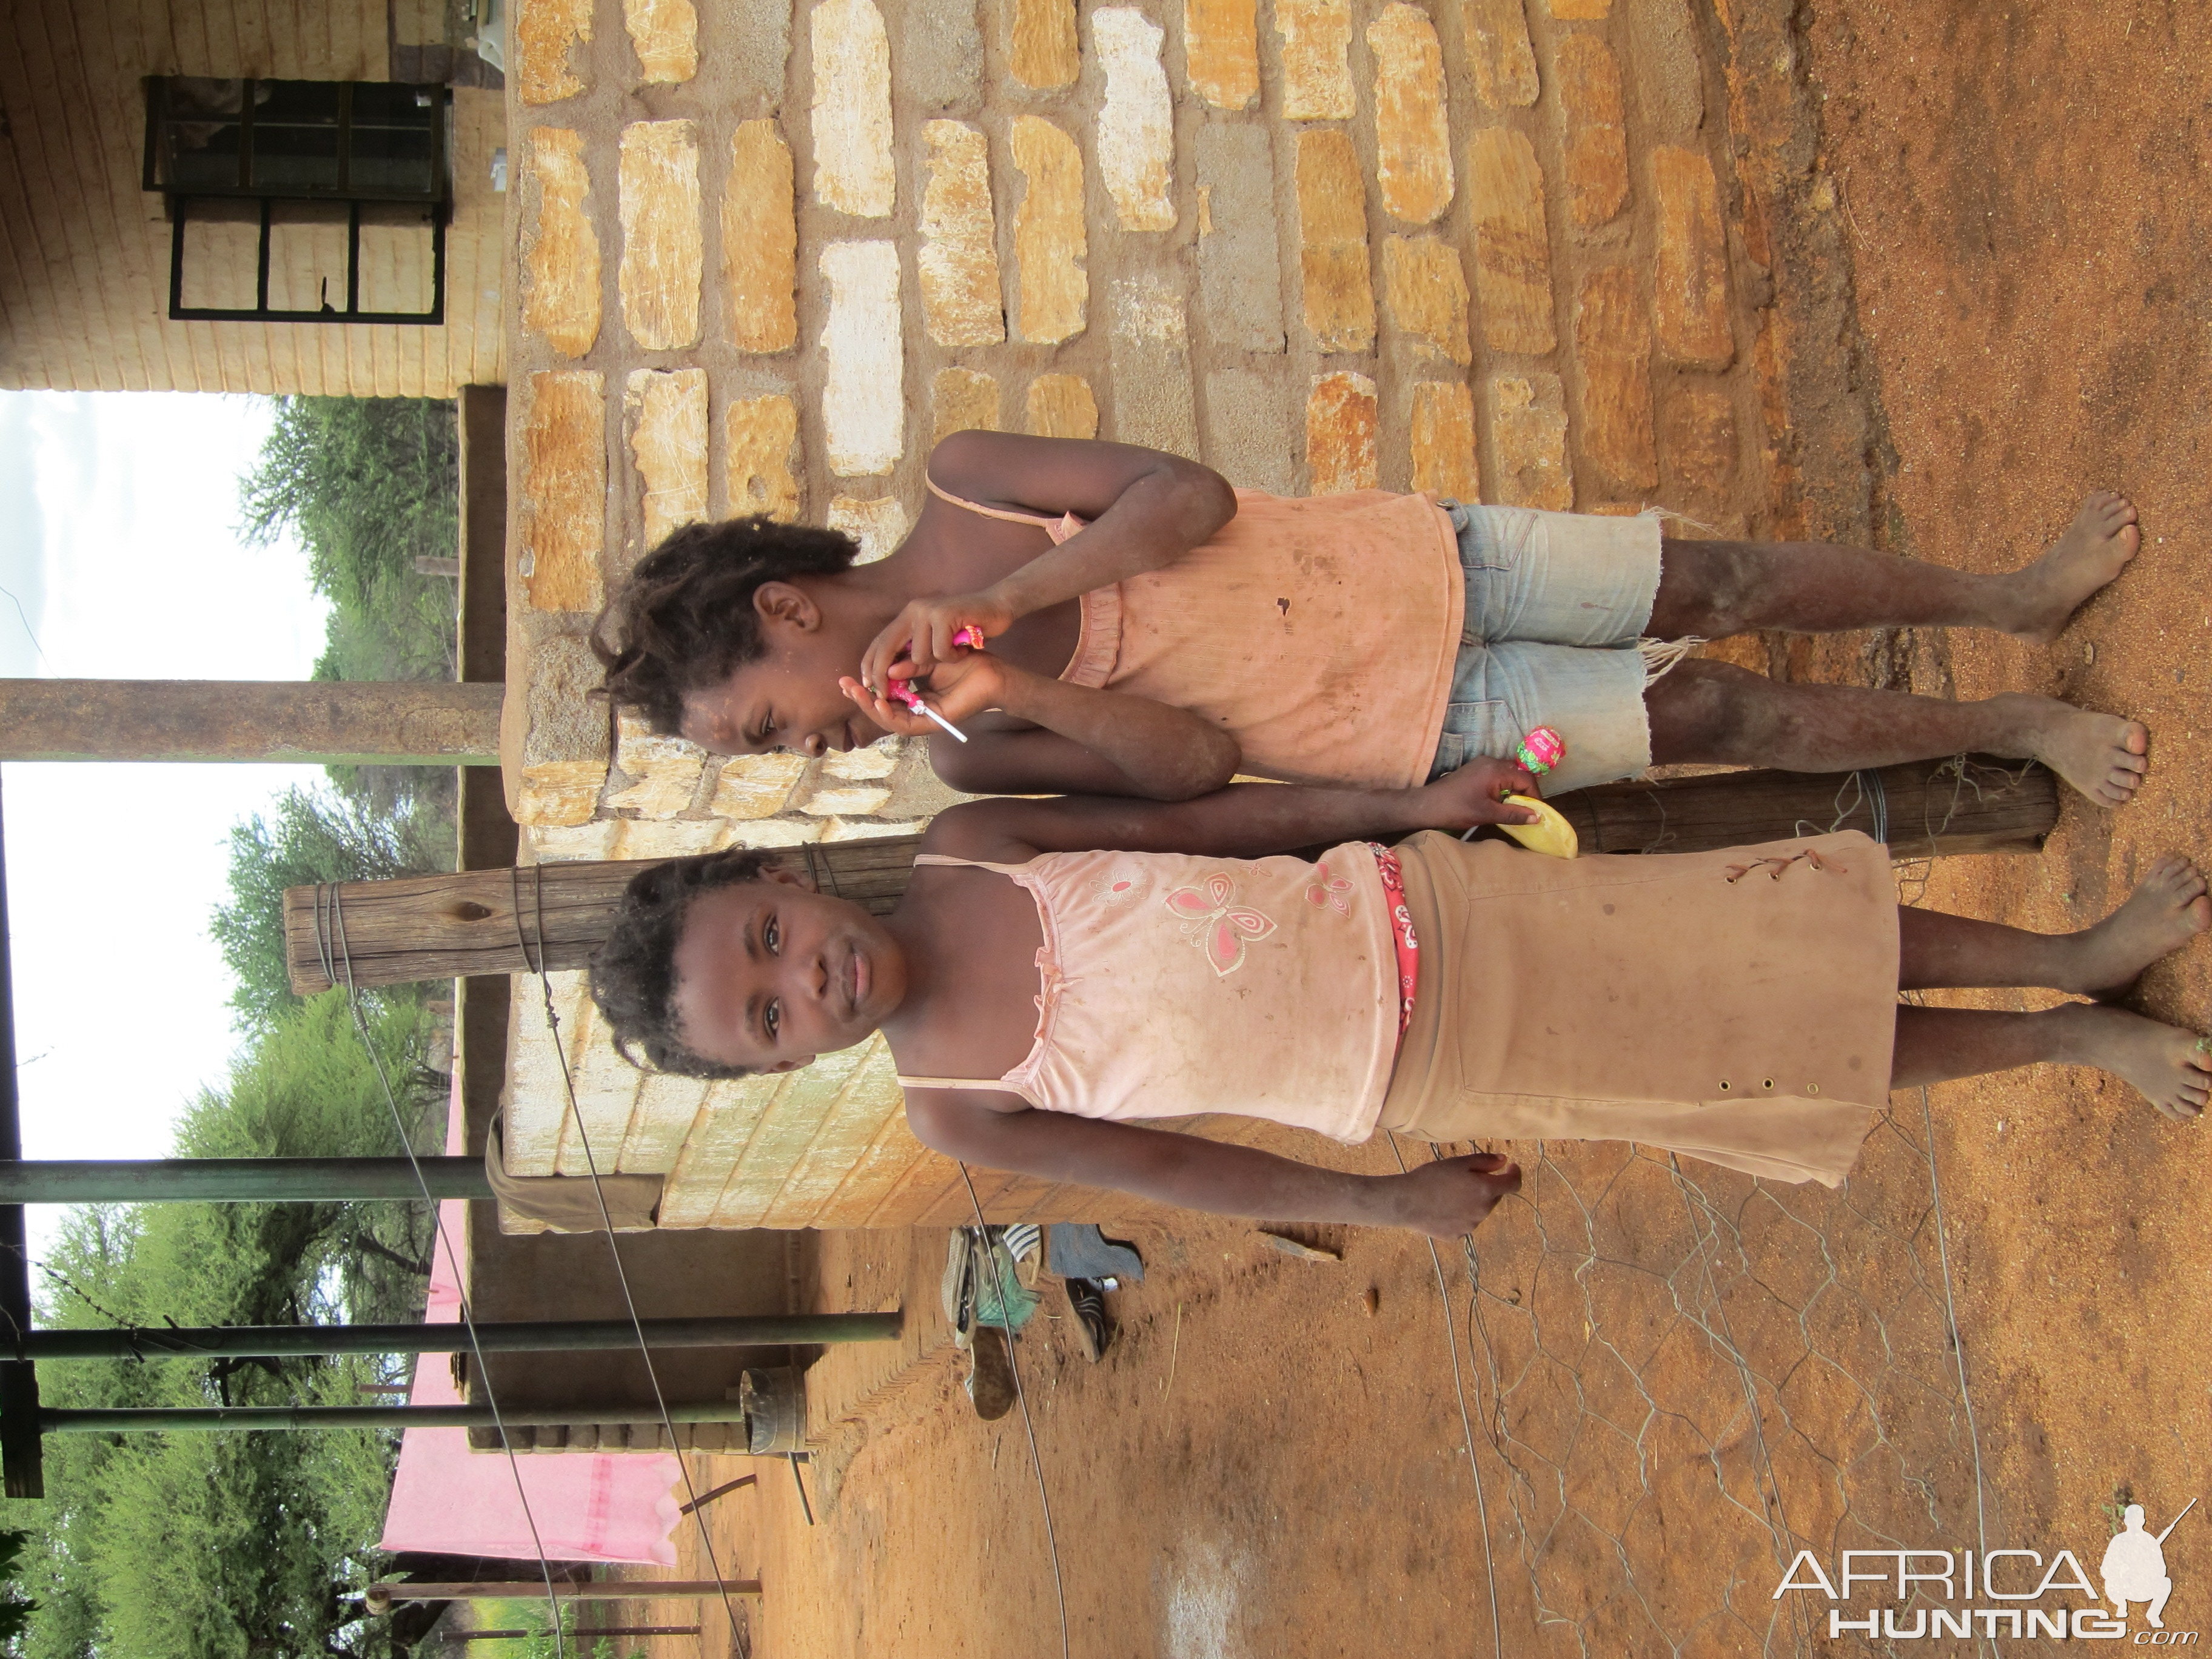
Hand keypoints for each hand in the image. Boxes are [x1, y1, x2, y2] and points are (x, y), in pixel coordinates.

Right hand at [839, 651, 1012, 737]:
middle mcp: (915, 710)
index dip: (864, 688)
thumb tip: (885, 669)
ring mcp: (923, 718)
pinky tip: (880, 702)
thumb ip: (906, 665)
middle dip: (860, 698)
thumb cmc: (964, 663)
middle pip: (880, 710)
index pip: (882, 696)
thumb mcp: (927, 659)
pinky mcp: (932, 724)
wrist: (990, 672)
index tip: (848, 677)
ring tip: (856, 692)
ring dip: (869, 707)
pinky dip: (890, 715)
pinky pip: (905, 724)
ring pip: (888, 720)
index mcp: (913, 697)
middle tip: (844, 685)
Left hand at [859, 591, 1016, 689]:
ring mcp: (928, 611)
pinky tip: (964, 653)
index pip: (879, 642)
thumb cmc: (966, 630)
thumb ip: (914, 658)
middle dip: (884, 674)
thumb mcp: (935, 647)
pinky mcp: (945, 614)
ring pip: (918, 655)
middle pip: (886, 646)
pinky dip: (953, 658)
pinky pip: (940, 651)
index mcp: (908, 616)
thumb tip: (890, 675)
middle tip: (888, 695)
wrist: (996, 609)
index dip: (870, 665)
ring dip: (937, 664)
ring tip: (952, 659)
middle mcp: (914, 610)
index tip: (868, 688)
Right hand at [1388, 1152, 1521, 1236]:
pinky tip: (1442, 1208)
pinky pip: (1465, 1222)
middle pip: (1494, 1197)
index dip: (1515, 1174)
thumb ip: (1485, 1161)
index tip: (1511, 1167)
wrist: (1407, 1202)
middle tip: (1465, 1178)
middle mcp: (1483, 1211)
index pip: (1513, 1184)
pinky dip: (1460, 1214)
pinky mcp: (1458, 1235)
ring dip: (1472, 1202)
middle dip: (1486, 1187)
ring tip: (1448, 1194)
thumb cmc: (1432, 1177)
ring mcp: (1471, 1226)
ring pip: (1479, 1211)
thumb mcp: (1458, 1163)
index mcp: (1486, 1190)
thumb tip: (1504, 1161)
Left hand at [1415, 755, 1541, 829]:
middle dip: (1527, 792)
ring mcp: (1482, 764)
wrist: (1426, 806)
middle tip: (1528, 811)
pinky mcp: (1475, 769)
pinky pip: (1498, 775)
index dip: (1535, 796)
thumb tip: (1536, 817)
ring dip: (1515, 790)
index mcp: (1495, 770)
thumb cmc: (1455, 810)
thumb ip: (1513, 814)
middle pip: (1519, 773)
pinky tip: (1501, 802)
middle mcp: (1490, 762)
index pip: (1526, 779)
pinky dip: (1504, 787)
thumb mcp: (1487, 814)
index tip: (1537, 812)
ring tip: (1515, 808)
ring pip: (1509, 774)